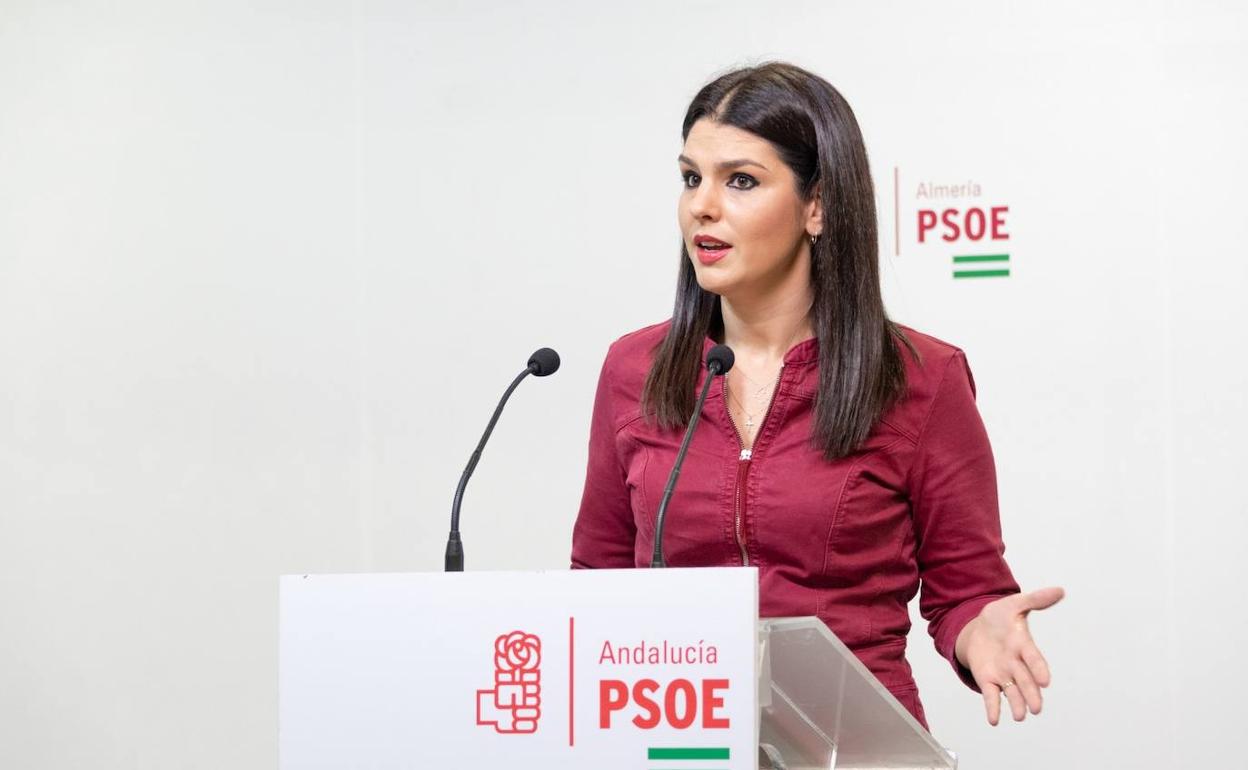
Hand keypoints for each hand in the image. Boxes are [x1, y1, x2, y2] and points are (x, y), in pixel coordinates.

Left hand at [955, 586, 1064, 724]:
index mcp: (1023, 646)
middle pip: (1025, 681)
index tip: (1045, 681)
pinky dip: (993, 708)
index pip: (1034, 659)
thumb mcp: (1014, 604)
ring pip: (1011, 691)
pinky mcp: (988, 679)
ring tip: (1019, 717)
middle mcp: (1016, 663)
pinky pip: (991, 696)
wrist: (977, 626)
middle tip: (1036, 708)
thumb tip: (1060, 590)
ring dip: (1015, 704)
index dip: (1038, 669)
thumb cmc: (1000, 617)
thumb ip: (1035, 600)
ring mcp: (1003, 673)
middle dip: (1030, 694)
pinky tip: (994, 720)